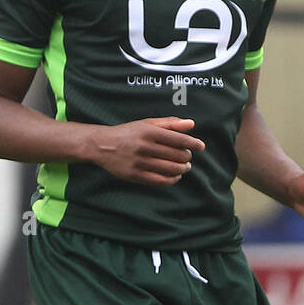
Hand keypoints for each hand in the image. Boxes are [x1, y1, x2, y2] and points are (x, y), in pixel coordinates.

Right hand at [89, 117, 204, 185]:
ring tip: (184, 166)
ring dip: (182, 169)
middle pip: (176, 155)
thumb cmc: (128, 133)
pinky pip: (160, 181)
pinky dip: (172, 180)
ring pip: (170, 169)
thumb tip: (191, 124)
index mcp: (148, 131)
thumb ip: (169, 123)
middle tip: (187, 157)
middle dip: (186, 157)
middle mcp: (144, 146)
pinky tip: (175, 176)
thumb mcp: (147, 124)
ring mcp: (140, 162)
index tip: (201, 146)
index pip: (178, 139)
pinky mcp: (136, 176)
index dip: (192, 143)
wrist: (102, 146)